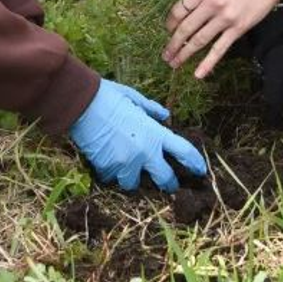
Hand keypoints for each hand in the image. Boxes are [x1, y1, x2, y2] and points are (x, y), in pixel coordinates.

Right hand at [67, 79, 207, 191]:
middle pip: (164, 177)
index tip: (201, 170)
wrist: (82, 104)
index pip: (183, 151)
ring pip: (133, 183)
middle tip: (169, 185)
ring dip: (132, 177)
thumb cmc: (109, 96)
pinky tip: (108, 160)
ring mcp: (125, 163)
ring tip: (128, 168)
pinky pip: (112, 176)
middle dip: (168, 183)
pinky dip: (111, 171)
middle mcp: (143, 152)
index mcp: (154, 133)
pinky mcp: (107, 168)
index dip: (195, 162)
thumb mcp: (135, 98)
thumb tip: (165, 115)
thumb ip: (152, 110)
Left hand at [165, 0, 282, 78]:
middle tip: (165, 55)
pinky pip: (219, 49)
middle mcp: (212, 4)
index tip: (168, 30)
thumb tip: (185, 15)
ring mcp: (225, 18)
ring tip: (174, 63)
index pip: (179, 10)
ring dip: (184, 54)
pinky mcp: (238, 29)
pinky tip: (198, 74)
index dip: (170, 23)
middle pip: (186, 28)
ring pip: (199, 40)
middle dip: (172, 44)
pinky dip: (207, 63)